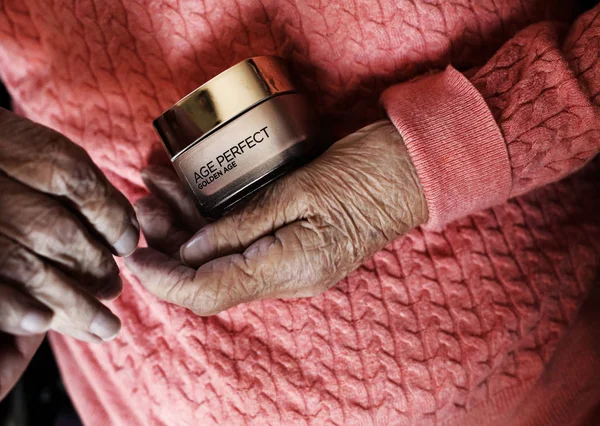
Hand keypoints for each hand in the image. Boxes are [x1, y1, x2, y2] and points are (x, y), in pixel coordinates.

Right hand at [0, 109, 138, 398]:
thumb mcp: (20, 152)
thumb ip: (66, 185)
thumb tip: (122, 237)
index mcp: (5, 142)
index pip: (71, 176)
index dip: (108, 214)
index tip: (126, 244)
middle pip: (52, 229)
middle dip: (92, 266)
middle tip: (113, 289)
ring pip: (24, 265)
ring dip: (72, 302)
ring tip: (103, 326)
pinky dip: (14, 308)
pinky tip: (42, 323)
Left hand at [126, 121, 426, 314]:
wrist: (410, 173)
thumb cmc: (364, 172)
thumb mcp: (299, 188)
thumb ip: (243, 224)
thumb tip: (191, 250)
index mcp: (291, 266)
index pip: (209, 291)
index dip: (164, 279)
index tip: (133, 256)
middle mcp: (289, 278)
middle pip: (210, 282)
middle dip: (167, 249)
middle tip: (144, 206)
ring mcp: (293, 269)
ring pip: (222, 267)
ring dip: (186, 235)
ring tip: (159, 193)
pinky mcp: (293, 253)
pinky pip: (241, 252)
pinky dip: (212, 232)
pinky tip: (192, 202)